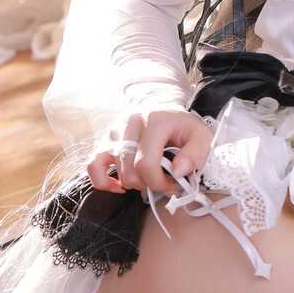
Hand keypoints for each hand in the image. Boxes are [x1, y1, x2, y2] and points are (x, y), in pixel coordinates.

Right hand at [85, 108, 212, 196]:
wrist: (164, 106)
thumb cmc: (182, 125)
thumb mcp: (201, 136)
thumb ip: (195, 154)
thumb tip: (177, 172)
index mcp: (154, 121)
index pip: (146, 164)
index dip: (160, 183)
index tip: (174, 185)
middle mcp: (129, 124)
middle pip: (131, 172)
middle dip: (150, 185)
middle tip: (165, 182)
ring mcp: (114, 132)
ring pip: (117, 172)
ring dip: (135, 184)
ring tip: (149, 178)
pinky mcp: (105, 140)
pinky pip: (93, 165)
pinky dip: (103, 181)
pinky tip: (119, 186)